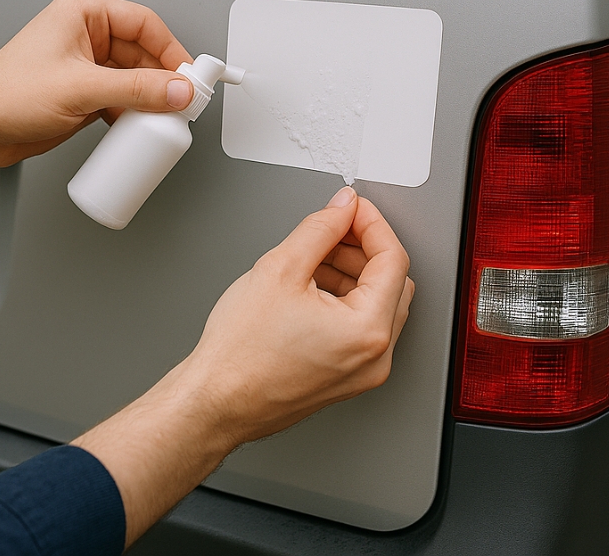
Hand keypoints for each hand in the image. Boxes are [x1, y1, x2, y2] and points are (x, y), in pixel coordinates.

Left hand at [0, 0, 193, 166]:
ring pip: (134, 77)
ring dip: (149, 98)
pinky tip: (138, 125)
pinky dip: (133, 111)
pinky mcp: (82, 92)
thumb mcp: (80, 89)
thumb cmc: (4, 94)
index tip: (189, 75)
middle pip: (143, 52)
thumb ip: (135, 89)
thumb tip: (175, 90)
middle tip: (182, 101)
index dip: (171, 49)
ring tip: (162, 115)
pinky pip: (121, 97)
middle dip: (162, 79)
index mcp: (81, 13)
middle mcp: (84, 35)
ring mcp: (84, 65)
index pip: (144, 23)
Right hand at [184, 185, 414, 440]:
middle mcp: (376, 357)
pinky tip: (314, 284)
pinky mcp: (346, 377)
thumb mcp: (281, 268)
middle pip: (392, 282)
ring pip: (378, 303)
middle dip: (364, 247)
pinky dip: (346, 297)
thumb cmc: (240, 353)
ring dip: (354, 271)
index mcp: (368, 330)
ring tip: (316, 255)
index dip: (371, 224)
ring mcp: (363, 371)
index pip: (393, 260)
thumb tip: (342, 208)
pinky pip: (362, 327)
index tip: (352, 208)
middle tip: (334, 226)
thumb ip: (320, 229)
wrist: (215, 401)